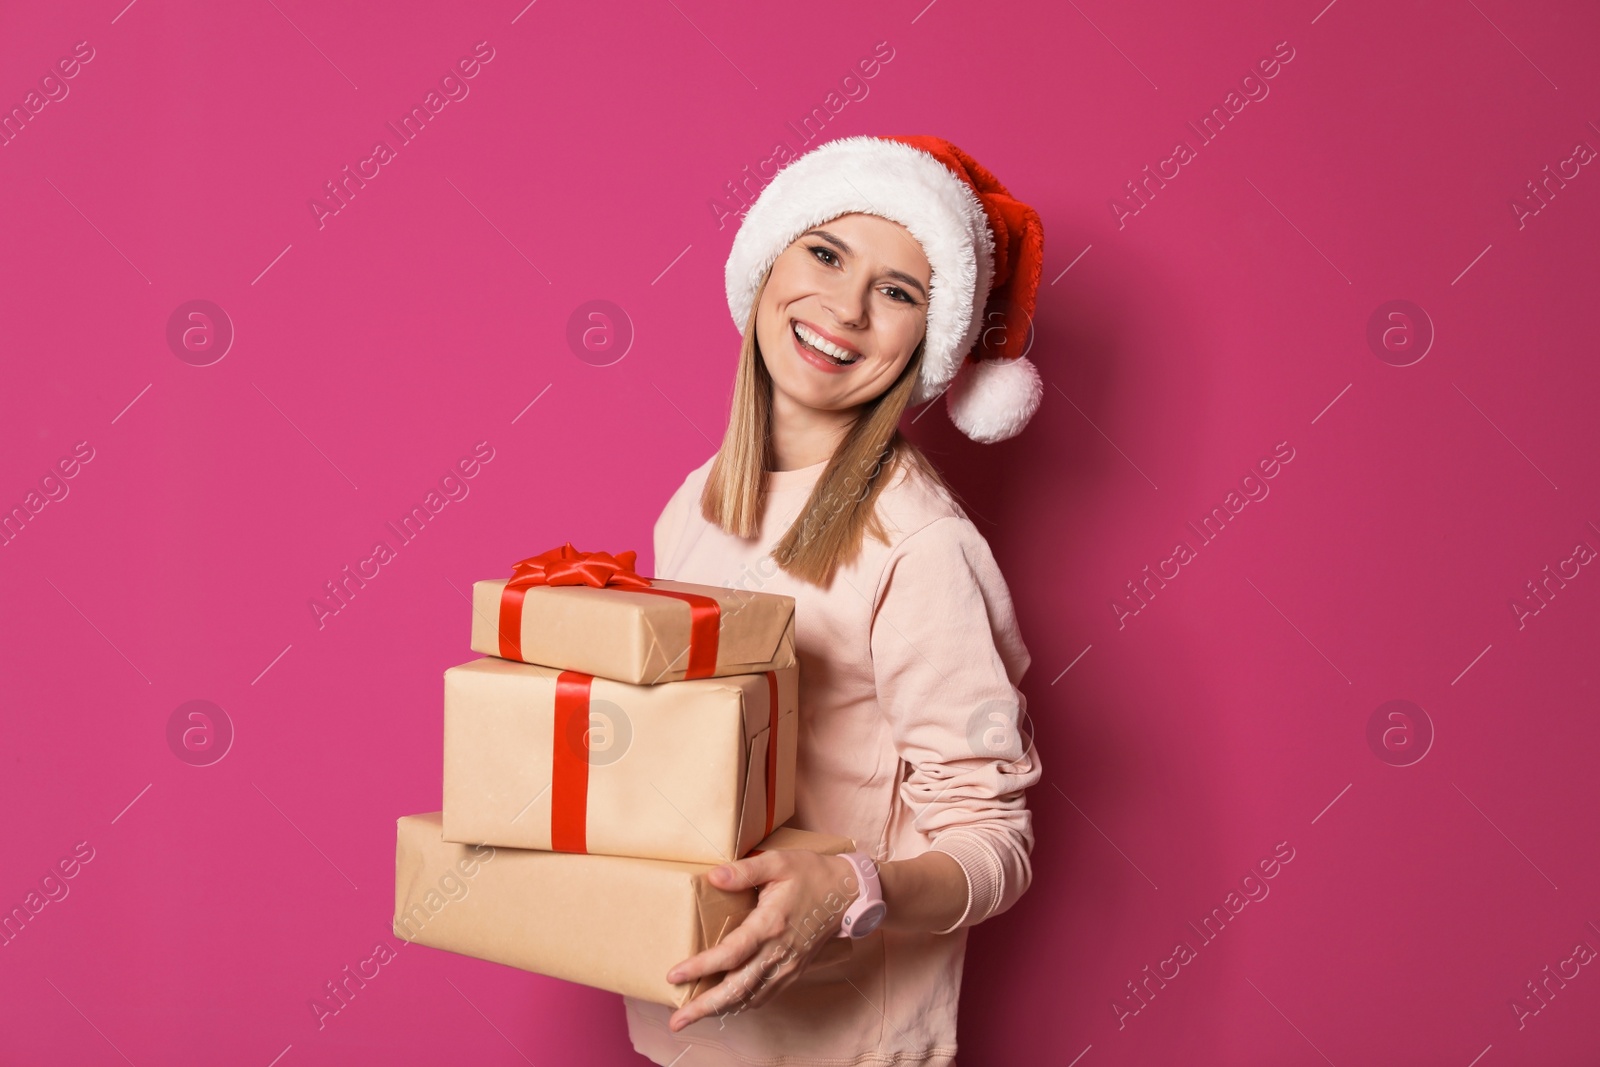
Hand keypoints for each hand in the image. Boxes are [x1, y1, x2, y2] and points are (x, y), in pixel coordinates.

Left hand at [665, 849, 858, 1031]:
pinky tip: (726, 1005)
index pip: (730, 954)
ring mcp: (788, 966)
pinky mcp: (794, 971)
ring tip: (693, 1016)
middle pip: (737, 989)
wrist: (848, 893)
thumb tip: (713, 877)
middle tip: (676, 1021)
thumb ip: (744, 870)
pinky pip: (765, 995)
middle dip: (704, 1007)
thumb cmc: (811, 873)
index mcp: (770, 924)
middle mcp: (778, 952)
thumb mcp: (778, 862)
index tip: (674, 975)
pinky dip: (742, 1004)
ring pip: (750, 998)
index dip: (700, 967)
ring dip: (720, 1011)